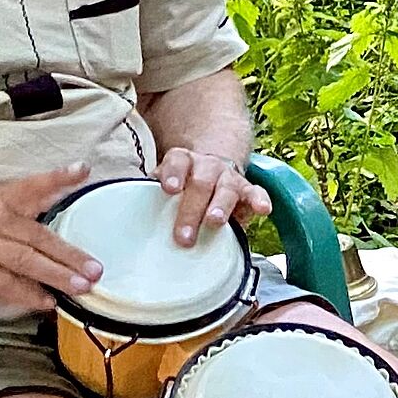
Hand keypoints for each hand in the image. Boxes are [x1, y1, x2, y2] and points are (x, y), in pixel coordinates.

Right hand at [0, 163, 102, 310]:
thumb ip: (19, 225)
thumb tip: (63, 245)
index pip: (31, 187)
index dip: (57, 178)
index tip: (83, 170)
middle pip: (36, 234)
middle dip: (69, 253)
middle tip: (96, 268)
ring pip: (24, 260)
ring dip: (55, 275)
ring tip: (80, 287)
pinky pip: (2, 283)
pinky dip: (26, 294)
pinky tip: (45, 302)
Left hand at [156, 147, 272, 245]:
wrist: (212, 170)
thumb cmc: (184, 186)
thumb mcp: (167, 185)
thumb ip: (152, 197)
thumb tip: (135, 222)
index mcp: (184, 161)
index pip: (177, 161)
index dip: (173, 174)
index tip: (169, 189)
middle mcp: (207, 167)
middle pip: (201, 183)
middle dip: (191, 209)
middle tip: (183, 235)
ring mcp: (229, 177)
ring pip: (226, 188)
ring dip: (220, 206)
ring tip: (214, 222)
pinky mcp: (247, 190)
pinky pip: (256, 192)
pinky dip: (259, 200)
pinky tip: (262, 209)